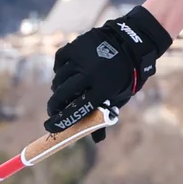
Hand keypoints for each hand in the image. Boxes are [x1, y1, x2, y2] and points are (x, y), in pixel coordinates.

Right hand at [47, 5, 173, 132]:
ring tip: (62, 92)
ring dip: (58, 88)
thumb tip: (97, 140)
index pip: (77, 110)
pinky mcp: (76, 45)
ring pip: (59, 78)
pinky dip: (59, 70)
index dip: (61, 121)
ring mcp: (82, 58)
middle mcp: (92, 73)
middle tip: (52, 111)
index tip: (50, 127)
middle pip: (62, 94)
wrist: (132, 43)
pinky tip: (64, 74)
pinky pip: (59, 62)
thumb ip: (105, 116)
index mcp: (104, 89)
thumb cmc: (126, 76)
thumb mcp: (119, 97)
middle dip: (54, 106)